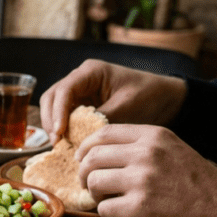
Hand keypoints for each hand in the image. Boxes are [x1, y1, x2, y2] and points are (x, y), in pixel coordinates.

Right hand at [39, 60, 187, 143]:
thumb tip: (79, 137)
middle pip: (51, 97)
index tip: (59, 132)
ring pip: (54, 107)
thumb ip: (101, 118)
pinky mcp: (82, 105)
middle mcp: (80, 79)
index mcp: (91, 72)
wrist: (165, 99)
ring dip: (54, 125)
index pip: (64, 90)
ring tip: (60, 145)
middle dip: (51, 120)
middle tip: (56, 142)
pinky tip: (68, 143)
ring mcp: (80, 92)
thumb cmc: (149, 96)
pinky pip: (65, 116)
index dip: (58, 112)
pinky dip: (63, 129)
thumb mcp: (127, 107)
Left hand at [75, 124, 216, 216]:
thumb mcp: (172, 151)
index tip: (82, 161)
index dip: (86, 148)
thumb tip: (96, 152)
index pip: (103, 133)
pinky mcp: (140, 207)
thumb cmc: (196, 185)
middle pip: (92, 158)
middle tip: (91, 187)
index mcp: (154, 136)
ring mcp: (142, 179)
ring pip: (93, 182)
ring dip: (96, 196)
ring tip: (111, 202)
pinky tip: (124, 216)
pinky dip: (109, 215)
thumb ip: (140, 147)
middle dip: (85, 174)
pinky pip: (104, 209)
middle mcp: (146, 153)